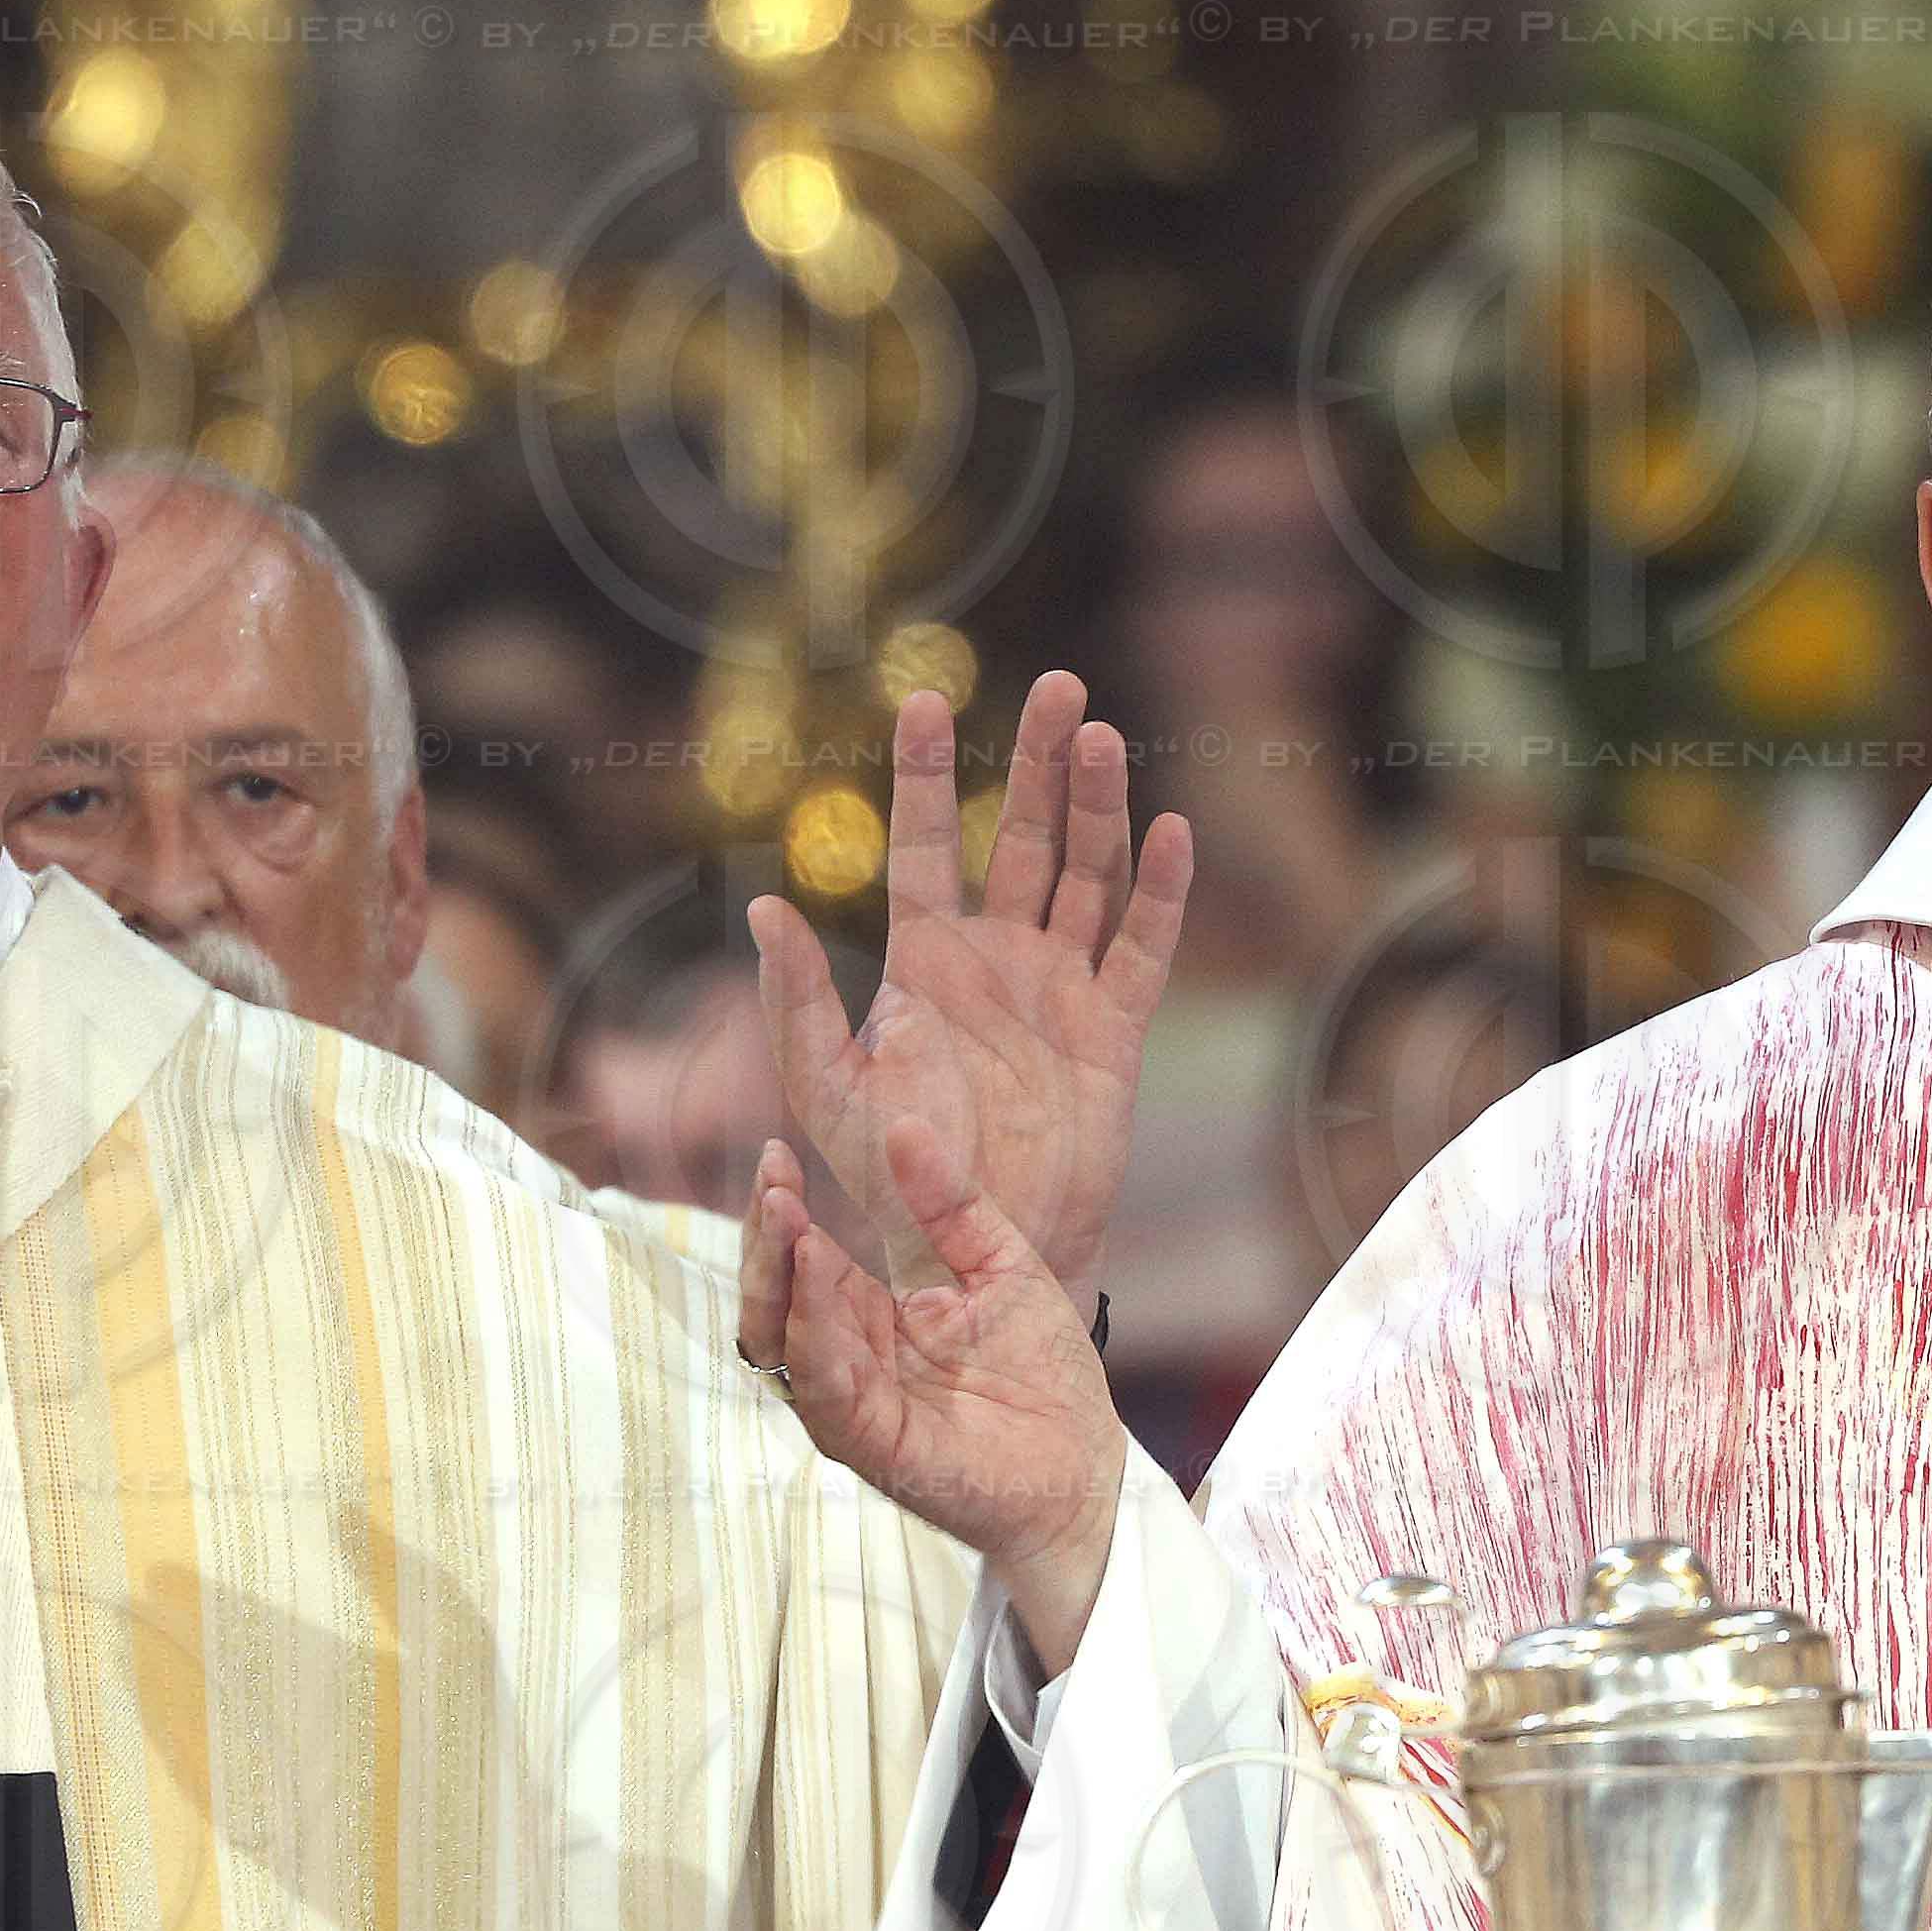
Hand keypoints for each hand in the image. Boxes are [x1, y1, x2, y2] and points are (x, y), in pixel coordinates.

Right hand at [742, 1119, 1134, 1673]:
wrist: (1085, 1465)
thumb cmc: (1043, 1375)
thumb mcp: (1001, 1264)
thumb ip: (951, 1204)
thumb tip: (904, 1125)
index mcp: (867, 1320)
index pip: (802, 1259)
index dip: (782, 1209)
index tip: (777, 1151)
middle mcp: (846, 1362)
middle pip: (772, 1300)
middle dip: (764, 1239)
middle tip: (772, 1182)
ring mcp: (853, 1406)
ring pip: (783, 1345)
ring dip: (779, 1280)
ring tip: (787, 1220)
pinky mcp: (875, 1446)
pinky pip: (828, 1391)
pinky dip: (816, 1337)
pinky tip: (819, 1285)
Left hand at [749, 674, 1187, 1298]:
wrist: (975, 1246)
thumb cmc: (892, 1174)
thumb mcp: (827, 1089)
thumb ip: (797, 1001)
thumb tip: (763, 909)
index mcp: (925, 960)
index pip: (930, 844)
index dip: (928, 773)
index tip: (922, 697)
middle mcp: (999, 958)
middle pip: (1025, 835)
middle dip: (1037, 759)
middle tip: (1055, 684)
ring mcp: (1062, 987)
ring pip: (1088, 873)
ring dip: (1097, 805)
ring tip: (1099, 736)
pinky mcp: (1115, 1030)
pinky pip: (1142, 948)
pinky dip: (1159, 892)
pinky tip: (1169, 831)